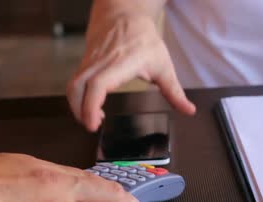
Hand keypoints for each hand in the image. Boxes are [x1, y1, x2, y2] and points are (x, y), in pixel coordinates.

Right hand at [66, 9, 195, 131]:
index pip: (98, 84)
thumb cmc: (143, 38)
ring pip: (73, 85)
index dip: (91, 105)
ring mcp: (90, 60)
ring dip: (77, 106)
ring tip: (92, 119)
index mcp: (122, 63)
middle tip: (92, 127)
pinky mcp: (84, 62)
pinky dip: (78, 97)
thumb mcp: (164, 65)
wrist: (123, 12)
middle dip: (80, 111)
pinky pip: (75, 81)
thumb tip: (189, 110)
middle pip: (78, 87)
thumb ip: (174, 91)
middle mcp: (101, 61)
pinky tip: (92, 106)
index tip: (94, 123)